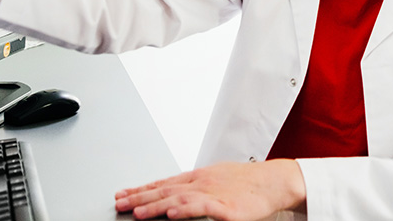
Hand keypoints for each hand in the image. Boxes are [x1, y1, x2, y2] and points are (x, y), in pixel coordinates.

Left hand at [114, 160, 305, 219]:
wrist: (273, 181)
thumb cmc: (247, 181)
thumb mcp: (216, 178)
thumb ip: (194, 186)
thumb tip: (174, 195)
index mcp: (198, 177)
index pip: (163, 183)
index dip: (141, 189)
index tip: (122, 195)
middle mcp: (202, 183)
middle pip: (165, 190)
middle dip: (140, 197)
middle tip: (119, 204)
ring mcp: (213, 194)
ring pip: (179, 199)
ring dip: (156, 206)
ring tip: (138, 213)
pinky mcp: (227, 208)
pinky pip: (203, 209)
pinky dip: (186, 211)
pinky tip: (173, 214)